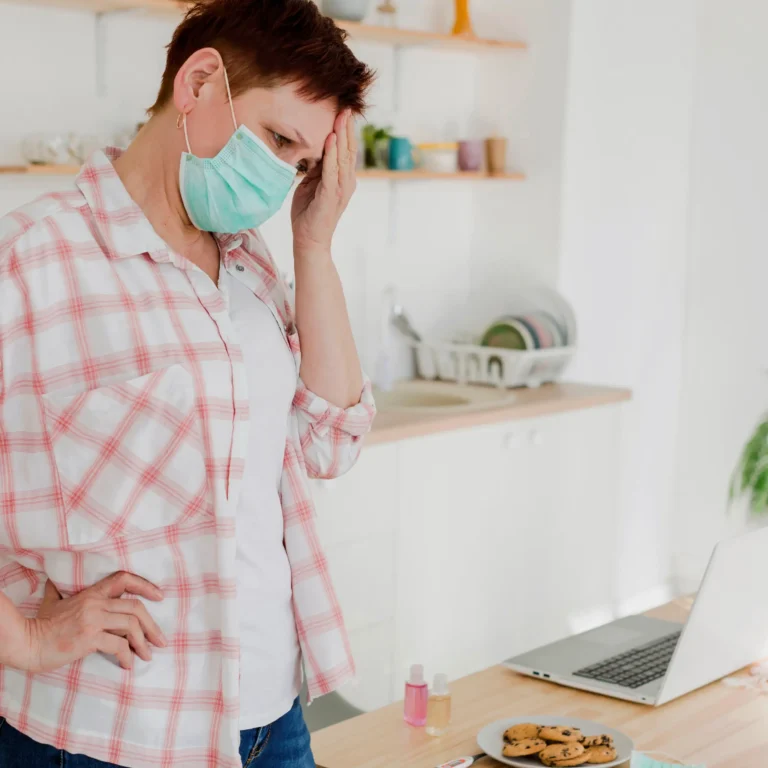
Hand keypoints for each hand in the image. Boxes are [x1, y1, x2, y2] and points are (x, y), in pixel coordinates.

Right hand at [18, 572, 165, 672]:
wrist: (27, 643)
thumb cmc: (41, 625)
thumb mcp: (53, 601)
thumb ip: (59, 589)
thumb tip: (54, 579)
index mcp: (92, 594)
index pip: (124, 579)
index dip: (145, 585)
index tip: (160, 596)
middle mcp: (95, 603)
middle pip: (136, 607)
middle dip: (152, 626)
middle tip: (160, 641)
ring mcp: (93, 620)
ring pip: (131, 625)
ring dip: (143, 643)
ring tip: (147, 656)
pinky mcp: (89, 638)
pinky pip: (118, 645)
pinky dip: (127, 656)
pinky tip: (128, 665)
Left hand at [291, 109, 356, 255]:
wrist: (309, 241)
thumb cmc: (308, 214)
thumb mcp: (311, 185)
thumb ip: (315, 168)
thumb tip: (312, 150)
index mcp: (343, 179)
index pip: (346, 151)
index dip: (345, 131)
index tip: (342, 111)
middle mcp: (346, 182)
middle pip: (349, 150)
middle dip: (347, 128)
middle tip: (345, 107)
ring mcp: (340, 189)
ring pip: (343, 157)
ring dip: (341, 136)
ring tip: (340, 117)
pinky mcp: (330, 195)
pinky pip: (332, 171)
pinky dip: (332, 154)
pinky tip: (331, 139)